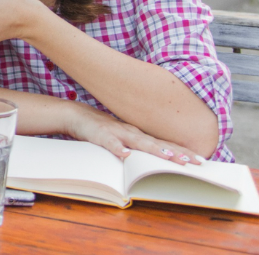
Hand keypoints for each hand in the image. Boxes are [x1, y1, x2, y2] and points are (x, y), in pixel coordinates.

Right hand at [63, 101, 204, 163]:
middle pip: (157, 143)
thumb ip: (139, 147)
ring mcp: (116, 132)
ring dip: (153, 149)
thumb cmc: (102, 129)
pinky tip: (125, 154)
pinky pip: (110, 142)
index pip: (164, 144)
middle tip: (193, 162)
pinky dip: (117, 148)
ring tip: (168, 156)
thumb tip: (160, 157)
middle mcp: (132, 132)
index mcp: (139, 135)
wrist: (77, 115)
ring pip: (138, 141)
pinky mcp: (100, 135)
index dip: (182, 151)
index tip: (201, 160)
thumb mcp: (124, 138)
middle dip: (176, 152)